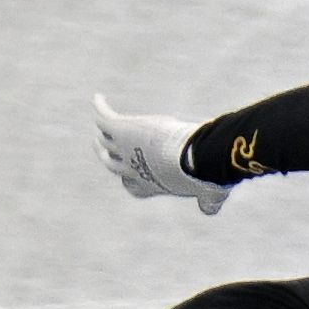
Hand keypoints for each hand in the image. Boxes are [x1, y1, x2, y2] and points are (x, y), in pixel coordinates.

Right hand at [92, 95, 224, 212]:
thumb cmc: (202, 176)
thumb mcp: (207, 192)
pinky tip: (97, 98)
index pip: (132, 185)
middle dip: (106, 155)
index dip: (129, 179)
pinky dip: (100, 108)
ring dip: (103, 133)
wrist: (191, 159)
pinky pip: (104, 119)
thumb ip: (208, 201)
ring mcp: (124, 150)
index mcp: (151, 184)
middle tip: (102, 145)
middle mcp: (132, 169)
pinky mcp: (122, 130)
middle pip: (111, 164)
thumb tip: (211, 210)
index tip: (129, 175)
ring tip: (102, 123)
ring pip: (106, 141)